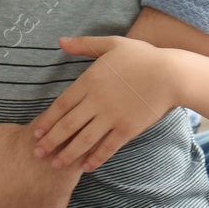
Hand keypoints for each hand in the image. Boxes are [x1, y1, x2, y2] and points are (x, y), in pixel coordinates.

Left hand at [31, 35, 180, 170]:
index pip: (61, 105)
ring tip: (56, 165)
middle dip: (51, 141)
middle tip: (37, 153)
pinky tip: (86, 167)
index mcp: (89, 81)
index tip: (37, 132)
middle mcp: (97, 101)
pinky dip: (96, 158)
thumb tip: (60, 41)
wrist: (171, 74)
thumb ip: (84, 45)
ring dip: (68, 154)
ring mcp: (112, 117)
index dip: (48, 121)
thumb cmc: (143, 56)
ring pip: (84, 139)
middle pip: (68, 125)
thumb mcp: (112, 43)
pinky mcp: (127, 129)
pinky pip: (107, 147)